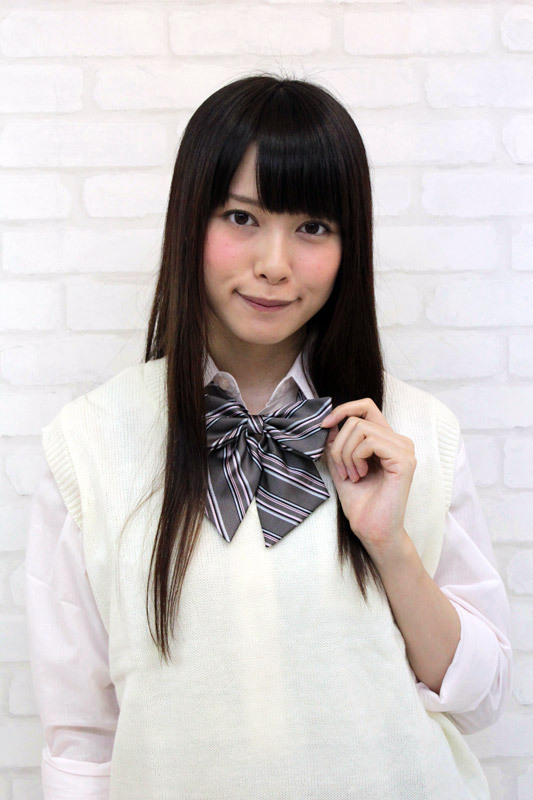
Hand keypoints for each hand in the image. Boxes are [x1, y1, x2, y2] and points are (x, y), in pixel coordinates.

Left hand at [320, 398, 416, 560]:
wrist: (373, 531)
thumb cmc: (361, 504)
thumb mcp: (341, 466)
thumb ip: (337, 443)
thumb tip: (329, 422)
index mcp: (387, 440)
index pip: (366, 407)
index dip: (343, 410)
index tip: (324, 426)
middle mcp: (400, 441)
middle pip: (358, 419)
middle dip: (339, 444)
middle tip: (342, 470)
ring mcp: (404, 450)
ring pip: (360, 429)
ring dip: (345, 454)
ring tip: (351, 475)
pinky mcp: (404, 460)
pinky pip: (369, 442)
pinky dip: (355, 458)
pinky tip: (360, 476)